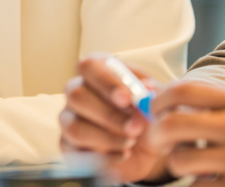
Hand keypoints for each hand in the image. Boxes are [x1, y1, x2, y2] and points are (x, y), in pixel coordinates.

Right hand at [60, 56, 164, 183]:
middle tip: (136, 128)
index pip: (89, 67)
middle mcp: (76, 91)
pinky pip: (76, 151)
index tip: (127, 99)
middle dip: (109, 115)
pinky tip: (123, 154)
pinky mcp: (67, 144)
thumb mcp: (157, 101)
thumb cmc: (147, 114)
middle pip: (77, 95)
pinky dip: (103, 156)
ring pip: (74, 126)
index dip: (106, 82)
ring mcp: (68, 118)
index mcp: (97, 72)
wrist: (147, 147)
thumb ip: (155, 93)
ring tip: (131, 143)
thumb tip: (148, 88)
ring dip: (106, 137)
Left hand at [148, 81, 224, 183]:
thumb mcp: (217, 108)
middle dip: (155, 134)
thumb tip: (145, 91)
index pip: (182, 92)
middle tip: (158, 140)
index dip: (159, 101)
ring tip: (192, 159)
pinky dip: (193, 181)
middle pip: (172, 125)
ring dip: (176, 161)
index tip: (153, 111)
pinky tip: (206, 175)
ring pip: (179, 160)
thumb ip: (187, 99)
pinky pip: (193, 186)